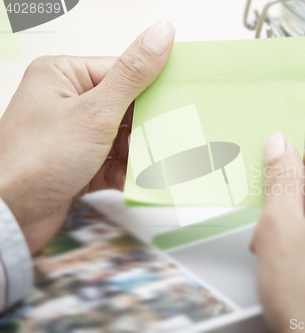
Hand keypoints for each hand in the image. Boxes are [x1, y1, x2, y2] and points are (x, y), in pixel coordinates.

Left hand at [0, 20, 174, 252]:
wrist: (9, 217)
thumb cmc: (35, 160)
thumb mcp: (94, 112)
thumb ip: (133, 74)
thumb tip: (160, 34)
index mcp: (64, 76)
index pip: (123, 72)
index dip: (152, 88)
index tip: (179, 99)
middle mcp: (68, 103)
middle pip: (127, 107)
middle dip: (146, 127)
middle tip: (166, 136)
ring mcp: (75, 135)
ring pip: (124, 137)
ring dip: (138, 153)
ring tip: (150, 163)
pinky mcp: (81, 163)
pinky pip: (115, 161)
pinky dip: (127, 171)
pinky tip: (132, 179)